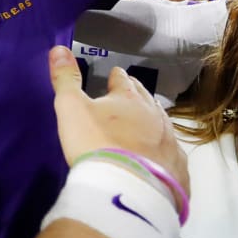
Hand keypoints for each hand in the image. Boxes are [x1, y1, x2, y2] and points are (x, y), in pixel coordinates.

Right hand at [49, 47, 187, 193]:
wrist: (128, 189)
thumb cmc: (96, 144)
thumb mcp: (71, 108)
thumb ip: (65, 79)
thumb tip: (59, 49)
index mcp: (129, 98)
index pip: (122, 80)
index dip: (115, 78)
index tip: (113, 77)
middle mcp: (155, 115)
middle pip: (146, 98)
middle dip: (137, 96)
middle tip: (128, 97)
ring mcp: (170, 142)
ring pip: (162, 124)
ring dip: (152, 122)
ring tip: (144, 126)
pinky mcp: (178, 169)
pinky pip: (172, 155)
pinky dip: (164, 153)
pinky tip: (160, 159)